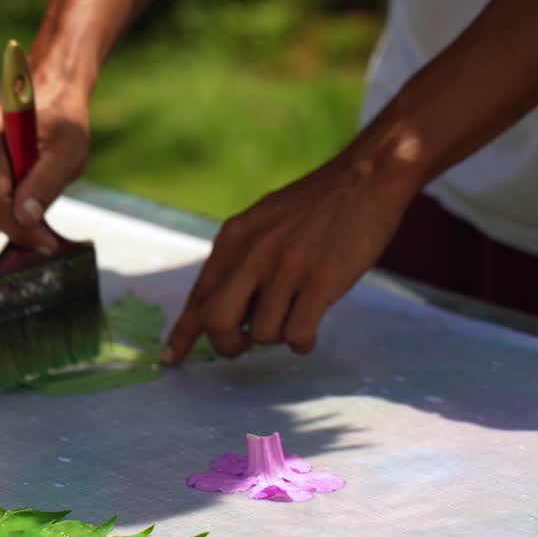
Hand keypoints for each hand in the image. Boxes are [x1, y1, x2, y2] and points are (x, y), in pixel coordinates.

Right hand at [0, 82, 90, 254]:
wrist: (45, 92)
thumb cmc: (61, 120)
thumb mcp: (68, 152)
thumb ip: (45, 184)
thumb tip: (24, 219)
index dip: (21, 230)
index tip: (48, 243)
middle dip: (15, 217)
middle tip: (42, 197)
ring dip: (7, 209)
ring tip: (28, 180)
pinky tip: (13, 179)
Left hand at [162, 151, 421, 362]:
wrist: (366, 176)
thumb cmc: (317, 206)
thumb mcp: (263, 222)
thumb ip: (240, 259)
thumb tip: (220, 308)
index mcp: (233, 239)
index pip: (198, 296)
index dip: (183, 333)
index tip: (171, 360)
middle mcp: (252, 254)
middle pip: (216, 322)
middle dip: (226, 345)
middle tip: (242, 346)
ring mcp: (284, 268)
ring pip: (261, 333)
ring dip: (277, 336)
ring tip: (295, 316)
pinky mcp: (319, 281)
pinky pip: (296, 335)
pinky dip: (301, 342)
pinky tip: (311, 331)